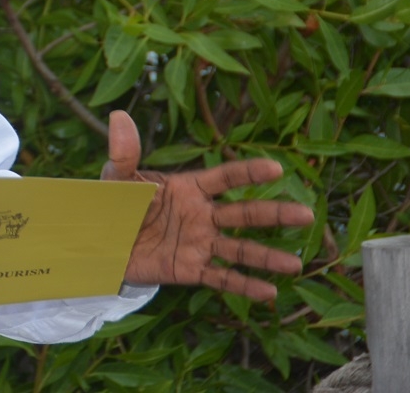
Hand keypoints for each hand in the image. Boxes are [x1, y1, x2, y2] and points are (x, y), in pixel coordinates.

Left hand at [104, 111, 314, 300]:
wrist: (102, 241)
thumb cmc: (115, 203)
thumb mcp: (118, 178)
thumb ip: (123, 153)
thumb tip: (119, 116)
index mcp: (189, 187)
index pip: (225, 177)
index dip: (249, 173)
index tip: (276, 168)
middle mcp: (202, 215)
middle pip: (243, 213)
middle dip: (274, 214)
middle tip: (307, 214)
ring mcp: (199, 243)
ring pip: (239, 249)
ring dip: (267, 256)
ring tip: (295, 264)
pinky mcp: (190, 269)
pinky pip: (221, 278)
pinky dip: (244, 285)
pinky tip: (269, 292)